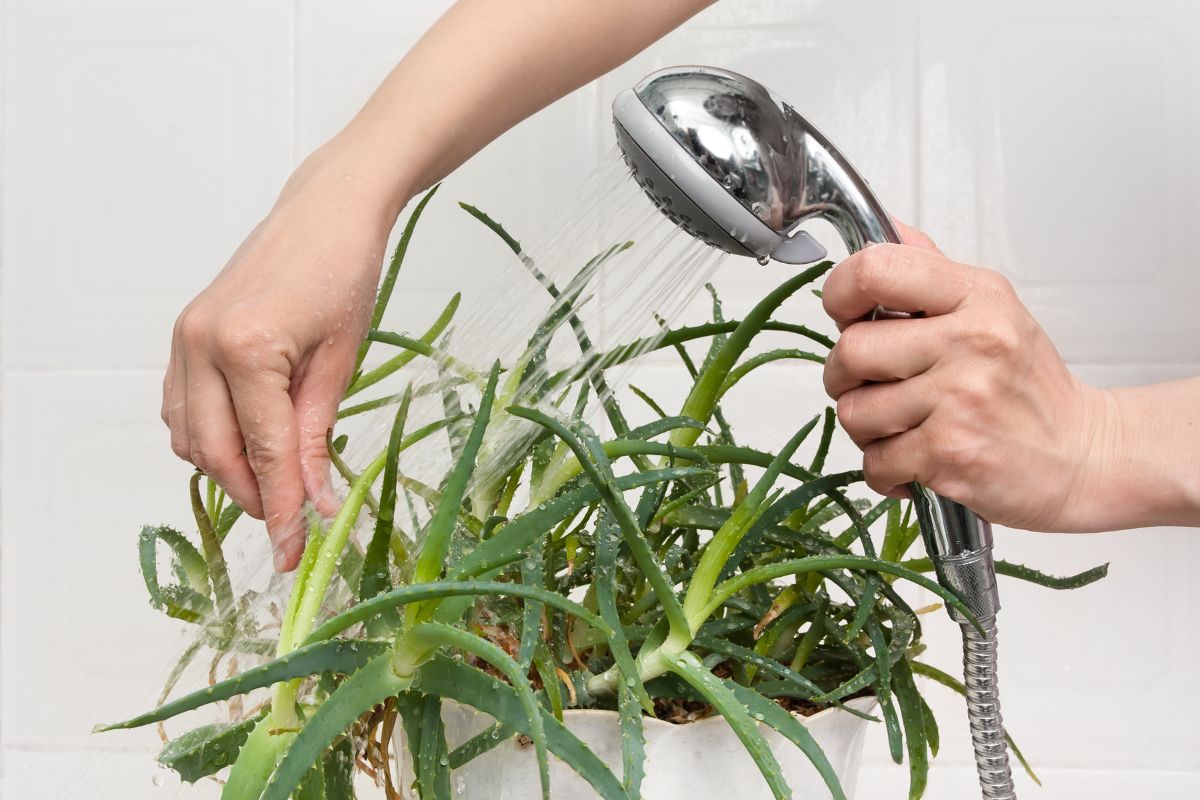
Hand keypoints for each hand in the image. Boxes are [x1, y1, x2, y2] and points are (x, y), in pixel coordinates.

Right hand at [162, 145, 404, 569]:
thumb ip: (317, 434)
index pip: (264, 451)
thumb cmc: (346, 272)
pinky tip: (248, 443)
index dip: (281, 508)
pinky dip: (208, 435)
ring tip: (277, 483)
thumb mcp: (340, 360)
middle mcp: (201, 343)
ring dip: (227, 469)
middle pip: (214, 452)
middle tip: (289, 525)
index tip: (292, 551)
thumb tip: (313, 501)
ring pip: (187, 435)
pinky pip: (181, 405)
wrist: (326, 211)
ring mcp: (184, 337)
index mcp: (247, 347)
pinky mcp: (184, 333)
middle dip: (252, 495)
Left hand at [821, 222, 1116, 531]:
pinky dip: (885, 468)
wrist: (1082, 455)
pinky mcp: (950, 452)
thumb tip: (886, 232)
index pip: (875, 270)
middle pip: (851, 349)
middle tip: (871, 384)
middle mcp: (970, 341)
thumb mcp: (993, 309)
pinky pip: (874, 461)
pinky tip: (915, 459)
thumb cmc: (1029, 385)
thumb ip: (932, 273)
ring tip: (902, 425)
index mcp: (977, 296)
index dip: (840, 293)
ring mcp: (959, 398)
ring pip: (853, 411)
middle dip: (844, 375)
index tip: (846, 313)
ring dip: (866, 428)